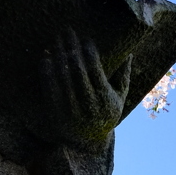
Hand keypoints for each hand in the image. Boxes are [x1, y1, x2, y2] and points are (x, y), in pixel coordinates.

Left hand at [38, 28, 130, 147]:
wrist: (88, 143)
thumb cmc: (106, 114)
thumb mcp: (119, 98)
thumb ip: (124, 76)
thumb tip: (130, 54)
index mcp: (104, 98)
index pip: (95, 70)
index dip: (89, 53)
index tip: (85, 38)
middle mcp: (87, 104)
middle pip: (77, 70)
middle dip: (72, 48)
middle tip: (67, 31)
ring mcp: (70, 109)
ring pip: (62, 77)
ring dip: (58, 55)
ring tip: (56, 39)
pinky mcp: (56, 113)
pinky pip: (49, 88)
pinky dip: (46, 71)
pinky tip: (45, 57)